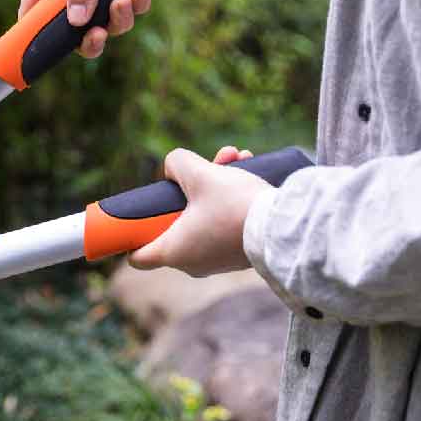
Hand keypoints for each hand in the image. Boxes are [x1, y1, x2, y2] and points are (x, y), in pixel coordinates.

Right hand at [20, 0, 152, 58]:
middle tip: (98, 34)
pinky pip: (127, 10)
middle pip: (69, 29)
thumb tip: (75, 23)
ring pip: (102, 24)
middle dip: (86, 37)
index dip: (33, 35)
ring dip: (116, 20)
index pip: (32, 11)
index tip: (43, 53)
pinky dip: (135, 6)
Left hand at [129, 146, 274, 276]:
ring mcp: (218, 261)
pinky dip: (230, 200)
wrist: (287, 226)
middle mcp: (193, 264)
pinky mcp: (240, 254)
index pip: (139, 256)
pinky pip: (225, 224)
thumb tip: (173, 169)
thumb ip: (177, 164)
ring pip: (203, 217)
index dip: (134, 235)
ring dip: (214, 186)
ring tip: (234, 156)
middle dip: (187, 191)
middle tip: (203, 168)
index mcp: (174, 252)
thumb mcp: (200, 173)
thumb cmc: (236, 205)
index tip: (139, 217)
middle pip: (174, 224)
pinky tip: (247, 167)